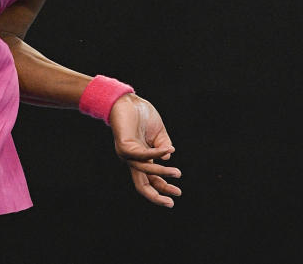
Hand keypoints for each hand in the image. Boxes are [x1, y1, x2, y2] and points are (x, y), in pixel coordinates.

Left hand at [109, 92, 181, 208]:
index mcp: (141, 158)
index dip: (163, 188)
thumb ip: (164, 146)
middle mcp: (133, 160)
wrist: (127, 100)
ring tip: (177, 173)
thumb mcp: (158, 132)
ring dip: (162, 172)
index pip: (151, 179)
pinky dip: (155, 154)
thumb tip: (168, 158)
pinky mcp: (124, 146)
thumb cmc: (141, 115)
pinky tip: (167, 150)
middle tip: (172, 202)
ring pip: (145, 170)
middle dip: (156, 195)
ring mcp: (127, 154)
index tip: (177, 194)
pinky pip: (142, 154)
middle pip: (143, 185)